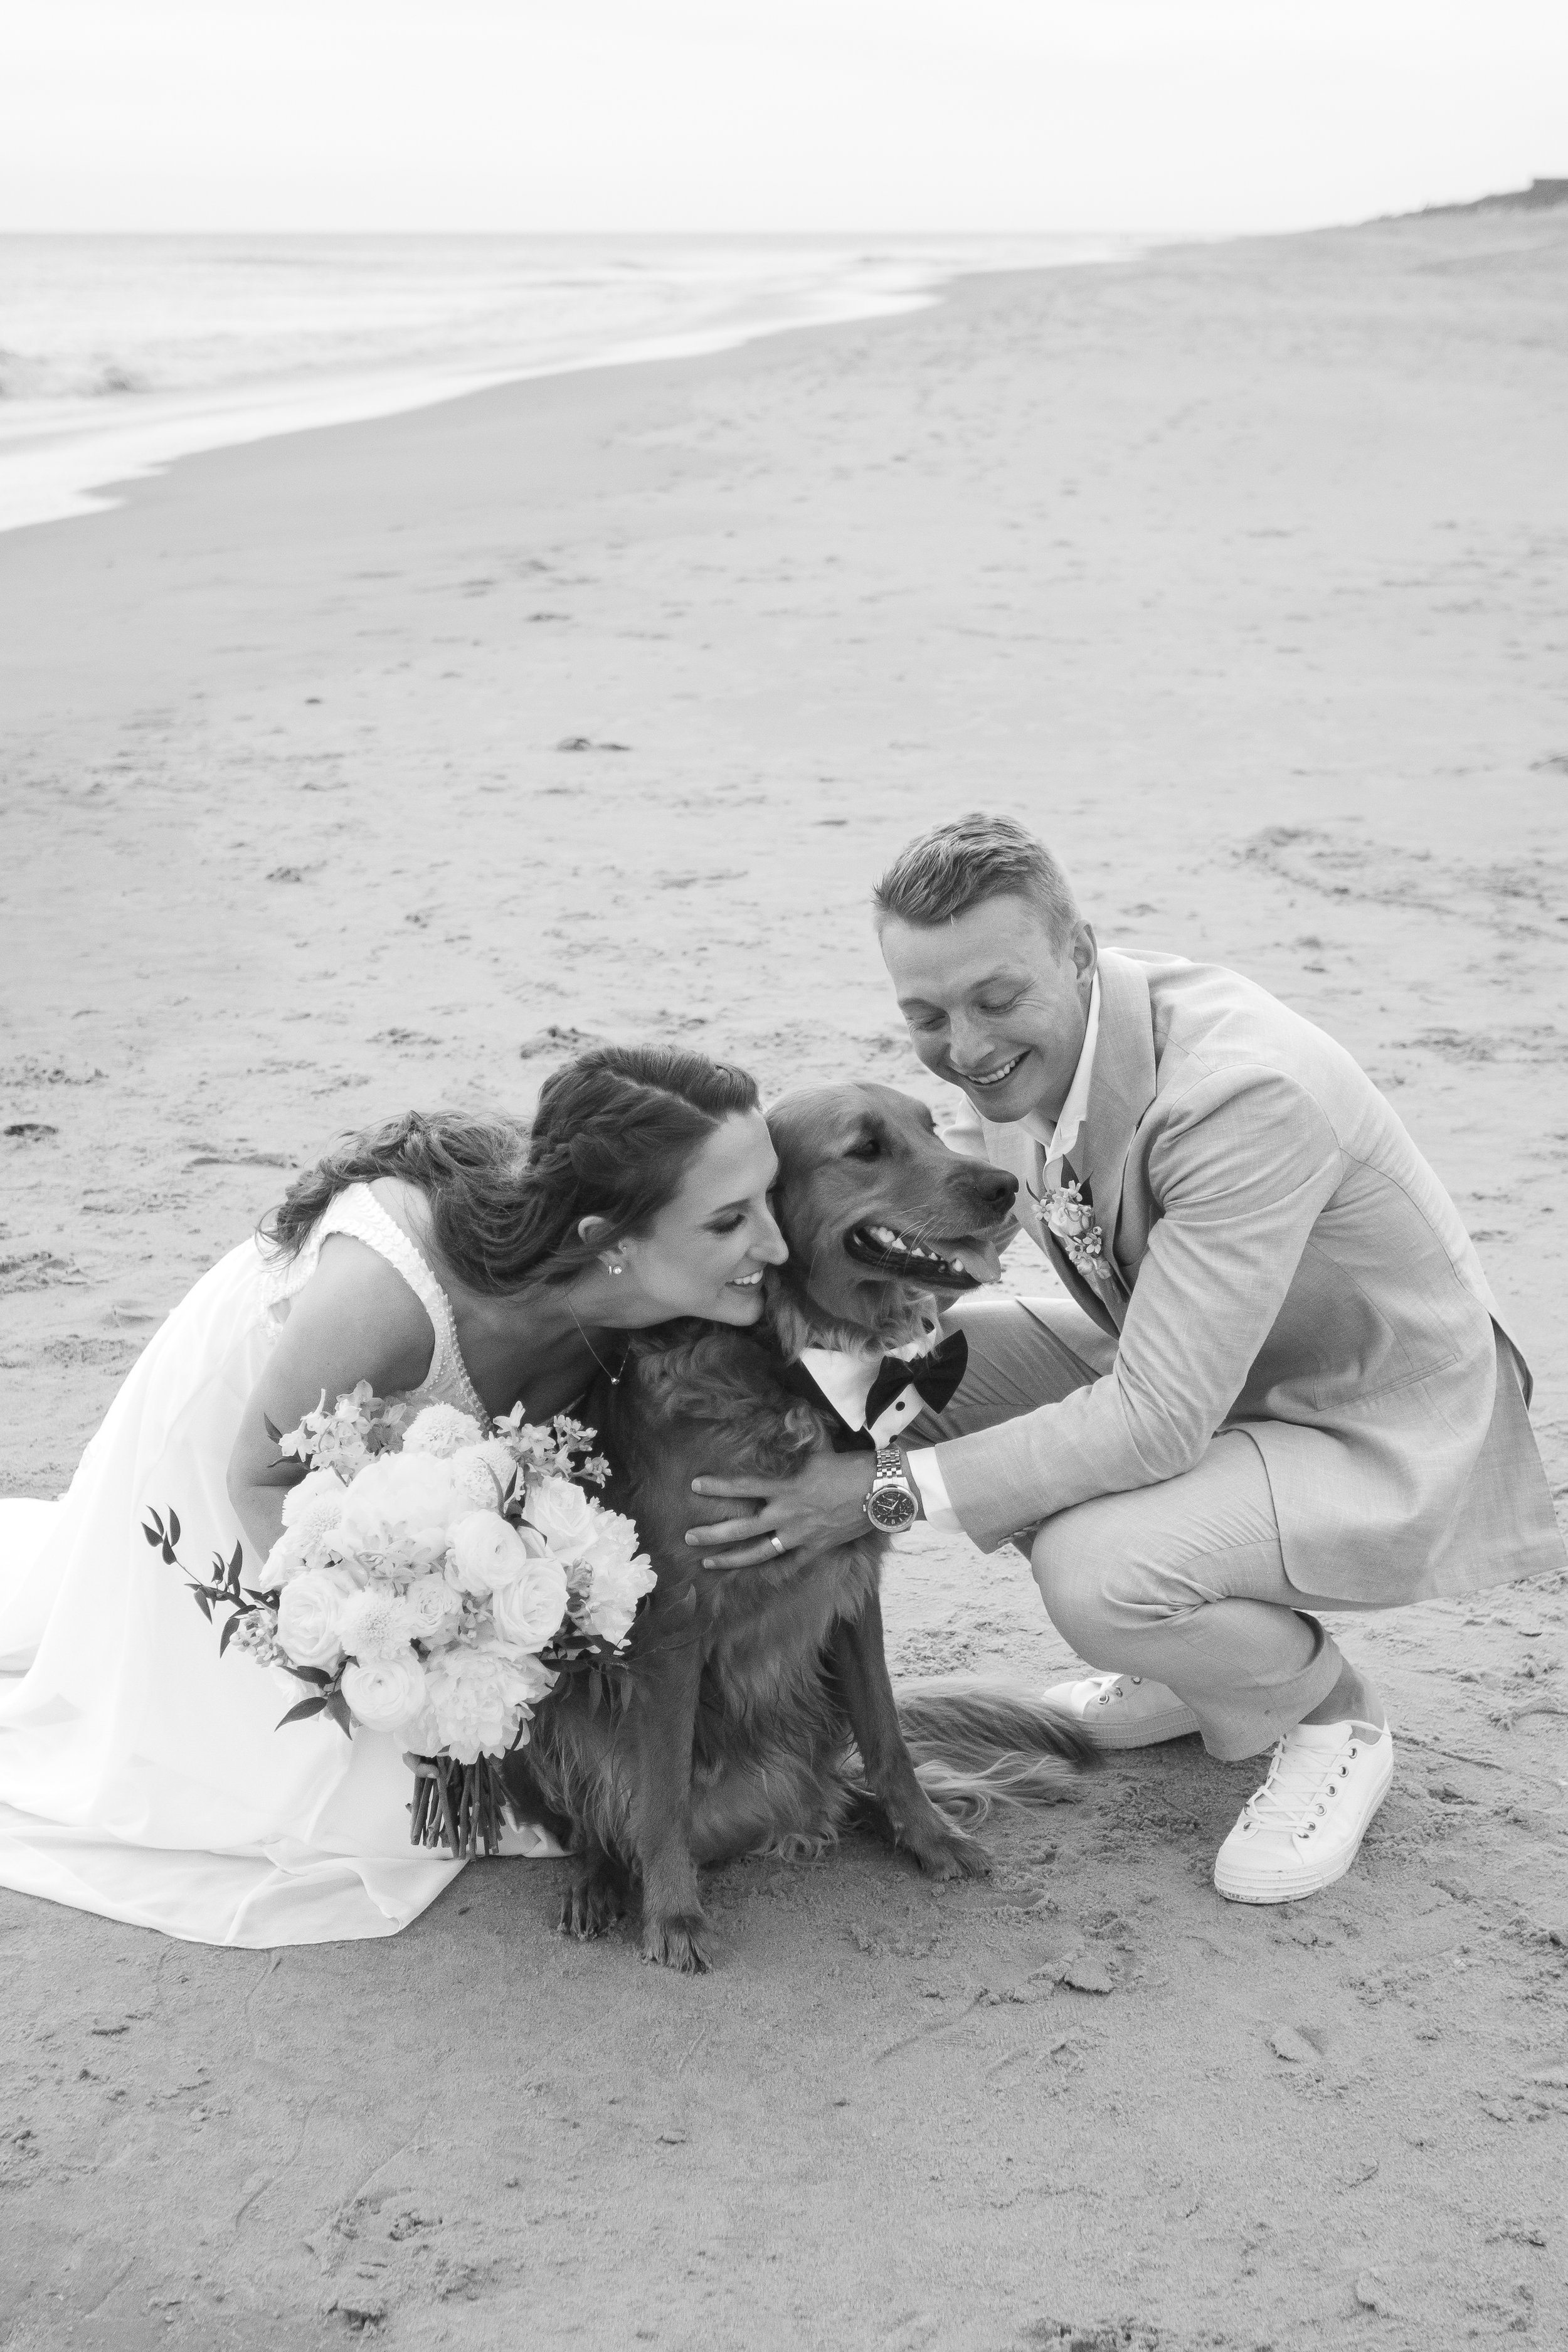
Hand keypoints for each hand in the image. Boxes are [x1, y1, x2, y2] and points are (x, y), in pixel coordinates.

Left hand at [687, 1451, 882, 1567]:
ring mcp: (800, 1535)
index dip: (718, 1486)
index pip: (743, 1486)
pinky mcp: (815, 1548)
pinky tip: (757, 1575)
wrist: (880, 1492)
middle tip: (688, 1537)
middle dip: (712, 1534)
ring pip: (758, 1552)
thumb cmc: (851, 1467)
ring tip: (708, 1563)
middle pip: (742, 1528)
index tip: (695, 1486)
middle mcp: (787, 1514)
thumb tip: (792, 1410)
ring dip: (731, 1559)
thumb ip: (802, 1433)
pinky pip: (789, 1564)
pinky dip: (773, 1571)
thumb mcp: (821, 1447)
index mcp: (785, 1486)